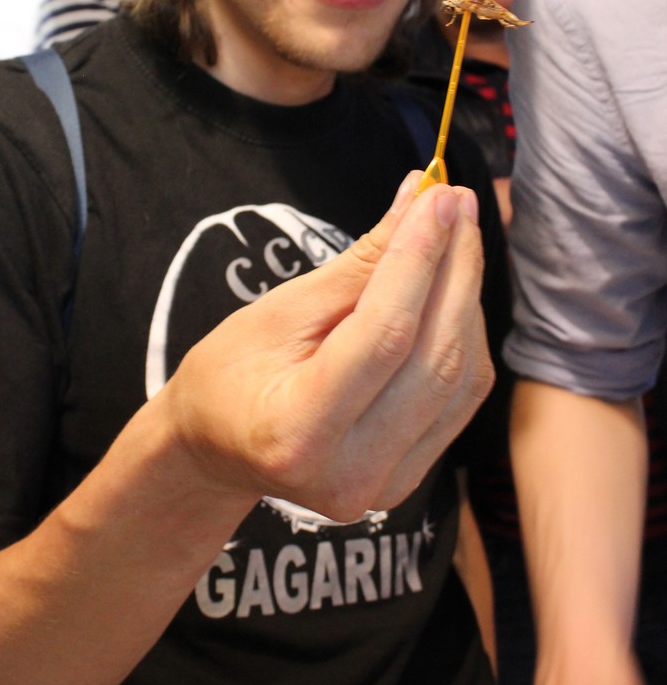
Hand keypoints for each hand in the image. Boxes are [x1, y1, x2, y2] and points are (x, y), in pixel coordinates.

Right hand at [164, 171, 492, 518]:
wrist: (218, 447)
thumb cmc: (232, 371)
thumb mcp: (278, 310)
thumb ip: (357, 265)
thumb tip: (420, 200)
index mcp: (298, 431)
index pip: (383, 335)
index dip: (418, 259)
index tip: (439, 197)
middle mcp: (350, 474)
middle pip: (433, 358)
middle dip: (454, 269)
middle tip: (458, 202)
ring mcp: (385, 486)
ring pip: (460, 377)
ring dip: (466, 297)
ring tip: (457, 236)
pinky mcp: (409, 481)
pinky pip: (460, 399)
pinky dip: (463, 335)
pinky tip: (452, 289)